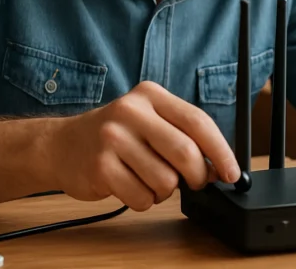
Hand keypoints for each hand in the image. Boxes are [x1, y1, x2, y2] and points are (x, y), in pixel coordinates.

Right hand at [46, 81, 239, 211]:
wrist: (62, 145)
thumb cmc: (116, 135)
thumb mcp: (149, 120)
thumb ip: (183, 135)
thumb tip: (220, 167)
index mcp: (150, 95)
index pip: (198, 122)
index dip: (221, 151)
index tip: (233, 173)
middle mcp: (131, 111)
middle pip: (185, 153)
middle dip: (198, 176)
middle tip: (195, 182)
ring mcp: (113, 138)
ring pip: (166, 181)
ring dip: (165, 190)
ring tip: (148, 178)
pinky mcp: (99, 167)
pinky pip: (141, 198)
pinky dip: (143, 200)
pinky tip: (130, 185)